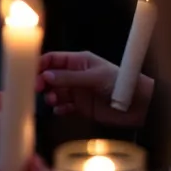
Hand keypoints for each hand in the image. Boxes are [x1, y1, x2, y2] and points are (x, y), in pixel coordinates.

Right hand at [38, 51, 152, 128]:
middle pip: (51, 76)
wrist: (139, 106)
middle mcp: (75, 75)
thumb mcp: (94, 77)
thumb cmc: (120, 83)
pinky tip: (60, 110)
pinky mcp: (82, 107)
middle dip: (42, 82)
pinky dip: (60, 109)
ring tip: (53, 100)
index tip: (30, 72)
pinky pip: (65, 107)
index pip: (53, 59)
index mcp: (79, 61)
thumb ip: (69, 78)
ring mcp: (78, 92)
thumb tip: (45, 76)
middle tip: (38, 89)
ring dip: (51, 96)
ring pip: (56, 92)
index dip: (40, 64)